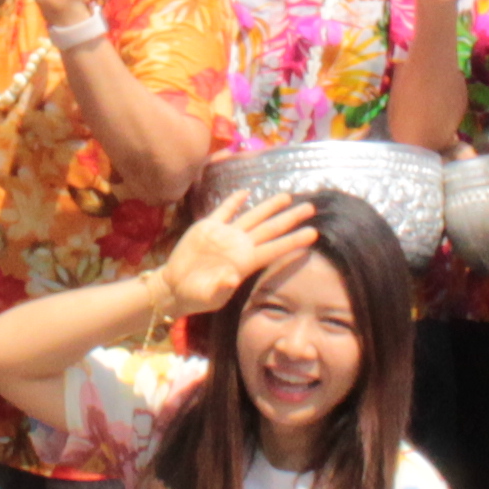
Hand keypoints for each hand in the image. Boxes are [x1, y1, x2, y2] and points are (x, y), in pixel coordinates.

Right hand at [157, 188, 318, 319]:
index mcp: (245, 262)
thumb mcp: (208, 296)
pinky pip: (224, 211)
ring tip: (287, 196)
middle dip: (291, 218)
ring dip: (269, 206)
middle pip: (271, 229)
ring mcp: (225, 235)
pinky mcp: (208, 227)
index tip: (313, 234)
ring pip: (253, 216)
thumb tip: (231, 279)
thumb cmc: (197, 296)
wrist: (174, 287)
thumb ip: (220, 288)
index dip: (293, 240)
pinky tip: (245, 192)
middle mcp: (240, 246)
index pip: (275, 249)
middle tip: (311, 208)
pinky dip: (234, 201)